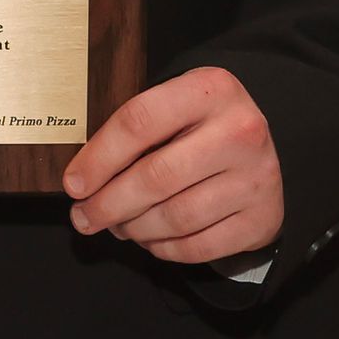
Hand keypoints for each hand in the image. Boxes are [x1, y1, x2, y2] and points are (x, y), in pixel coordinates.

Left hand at [61, 65, 282, 265]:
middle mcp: (239, 131)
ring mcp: (255, 178)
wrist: (264, 152)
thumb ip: (136, 128)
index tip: (74, 184)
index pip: (139, 121)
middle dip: (108, 204)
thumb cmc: (203, 126)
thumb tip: (82, 176)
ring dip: (134, 228)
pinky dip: (164, 249)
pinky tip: (149, 239)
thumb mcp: (177, 104)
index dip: (98, 158)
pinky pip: (198, 246)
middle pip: (155, 177)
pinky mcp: (261, 218)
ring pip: (175, 217)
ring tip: (117, 226)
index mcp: (211, 89)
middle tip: (84, 217)